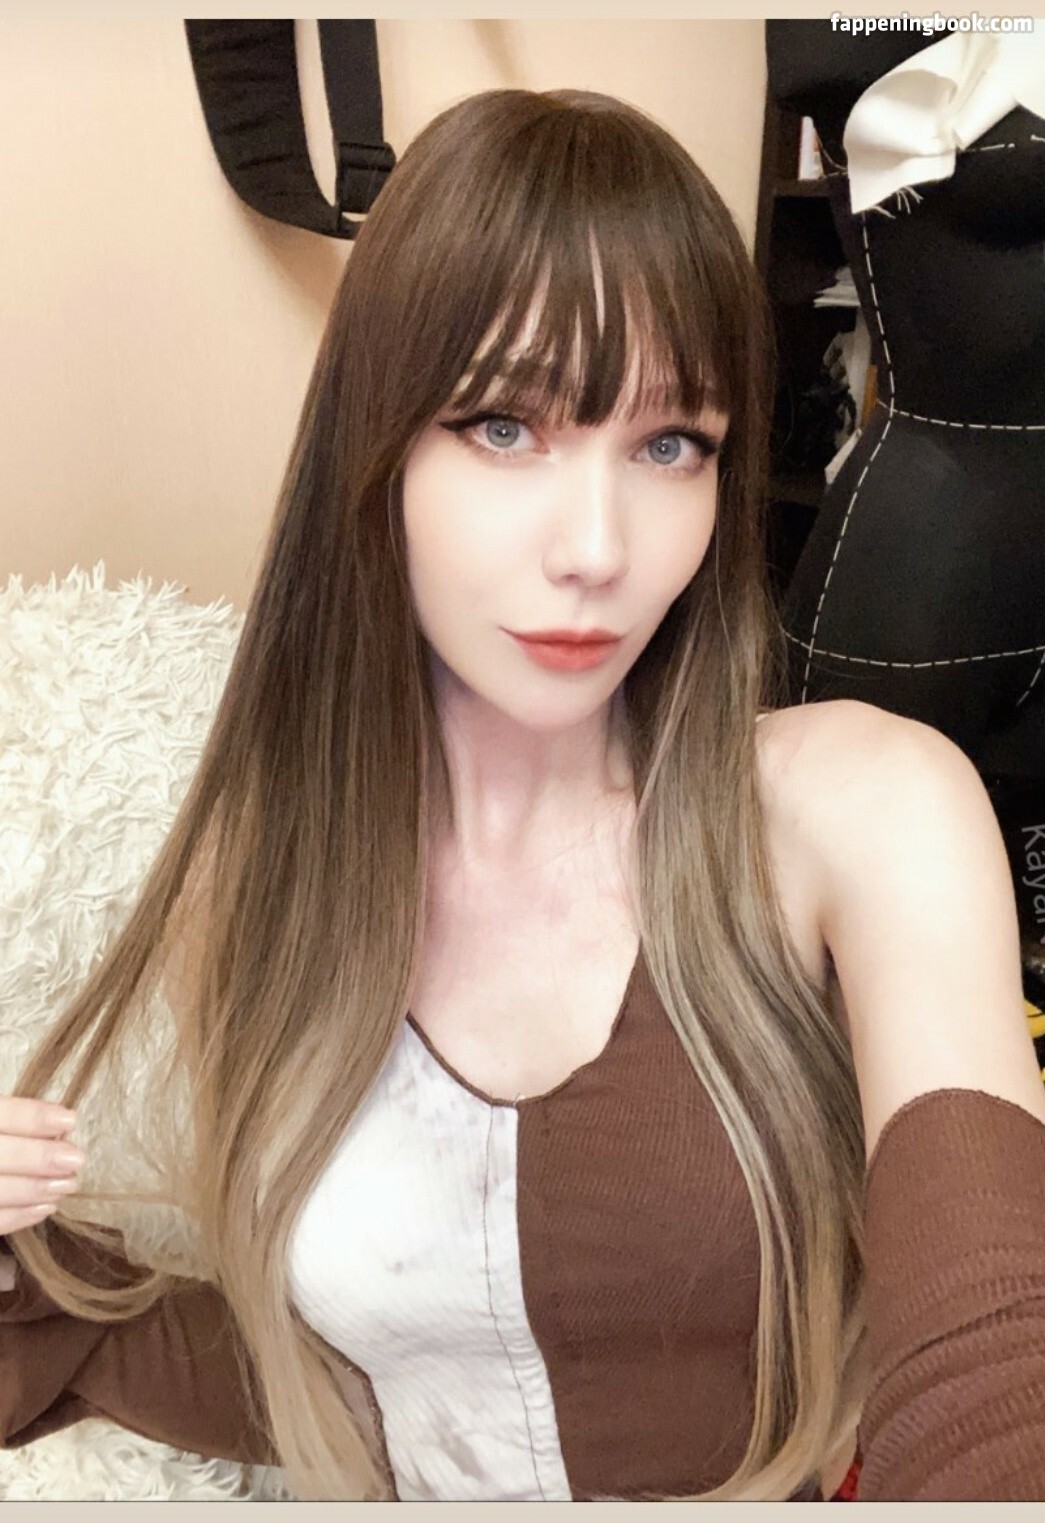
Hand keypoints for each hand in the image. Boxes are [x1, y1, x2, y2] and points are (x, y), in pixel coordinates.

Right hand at [0, 1096, 83, 1236]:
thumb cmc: (0, 1142)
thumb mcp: (0, 1124)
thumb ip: (17, 1125)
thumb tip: (59, 1131)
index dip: (30, 1117)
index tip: (69, 1120)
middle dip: (37, 1158)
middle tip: (76, 1160)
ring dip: (33, 1189)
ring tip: (67, 1184)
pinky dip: (18, 1217)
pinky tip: (45, 1208)